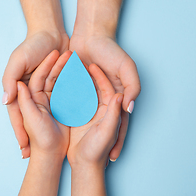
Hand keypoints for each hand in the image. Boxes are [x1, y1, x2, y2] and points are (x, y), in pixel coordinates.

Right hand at [3, 31, 68, 156]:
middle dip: (34, 137)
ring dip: (50, 127)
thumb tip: (5, 100)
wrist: (52, 32)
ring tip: (53, 145)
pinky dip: (64, 113)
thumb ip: (10, 79)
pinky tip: (68, 126)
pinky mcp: (60, 85)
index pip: (18, 115)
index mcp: (20, 89)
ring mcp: (47, 90)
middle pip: (32, 119)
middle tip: (36, 156)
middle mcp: (33, 92)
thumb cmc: (32, 45)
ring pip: (48, 113)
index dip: (20, 132)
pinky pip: (62, 101)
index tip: (24, 149)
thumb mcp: (17, 60)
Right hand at [67, 63, 122, 168]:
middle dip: (87, 75)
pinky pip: (73, 101)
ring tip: (69, 67)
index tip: (92, 65)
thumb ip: (114, 114)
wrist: (85, 167)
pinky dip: (68, 91)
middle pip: (94, 87)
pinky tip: (61, 82)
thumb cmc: (97, 152)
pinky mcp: (77, 119)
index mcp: (110, 111)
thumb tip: (121, 96)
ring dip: (77, 80)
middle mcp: (100, 110)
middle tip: (78, 61)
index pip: (107, 89)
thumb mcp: (107, 132)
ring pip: (83, 91)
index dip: (101, 76)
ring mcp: (88, 113)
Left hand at [69, 35, 139, 161]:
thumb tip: (129, 108)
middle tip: (92, 160)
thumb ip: (133, 87)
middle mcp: (102, 98)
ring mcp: (88, 94)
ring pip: (84, 118)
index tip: (111, 158)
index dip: (116, 140)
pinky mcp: (74, 88)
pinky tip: (63, 129)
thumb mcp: (127, 68)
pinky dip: (68, 115)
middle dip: (96, 142)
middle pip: (100, 124)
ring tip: (75, 150)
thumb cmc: (111, 51)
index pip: (118, 123)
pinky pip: (71, 104)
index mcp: (116, 97)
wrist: (91, 35)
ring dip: (81, 133)